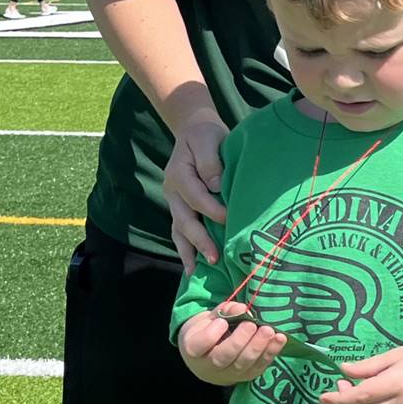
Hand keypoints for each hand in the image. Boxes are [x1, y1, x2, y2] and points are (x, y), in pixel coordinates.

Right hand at [165, 116, 228, 272]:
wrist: (194, 132)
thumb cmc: (206, 136)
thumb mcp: (208, 138)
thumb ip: (210, 161)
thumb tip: (214, 185)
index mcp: (179, 174)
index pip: (196, 197)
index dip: (212, 210)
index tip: (230, 220)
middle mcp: (173, 192)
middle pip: (184, 220)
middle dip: (199, 240)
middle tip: (215, 258)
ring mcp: (174, 202)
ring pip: (178, 230)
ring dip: (189, 251)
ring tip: (197, 271)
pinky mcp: (180, 209)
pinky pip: (180, 232)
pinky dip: (185, 249)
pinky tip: (193, 268)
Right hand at [177, 303, 284, 385]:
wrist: (209, 356)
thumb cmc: (207, 331)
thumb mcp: (208, 318)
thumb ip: (224, 311)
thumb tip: (242, 308)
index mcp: (193, 349)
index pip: (199, 345)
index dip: (211, 334)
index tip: (222, 321)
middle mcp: (209, 366)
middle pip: (223, 357)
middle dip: (240, 340)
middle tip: (251, 325)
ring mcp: (229, 374)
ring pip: (243, 364)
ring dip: (258, 347)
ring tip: (268, 331)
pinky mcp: (246, 376)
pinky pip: (260, 366)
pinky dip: (271, 352)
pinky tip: (280, 338)